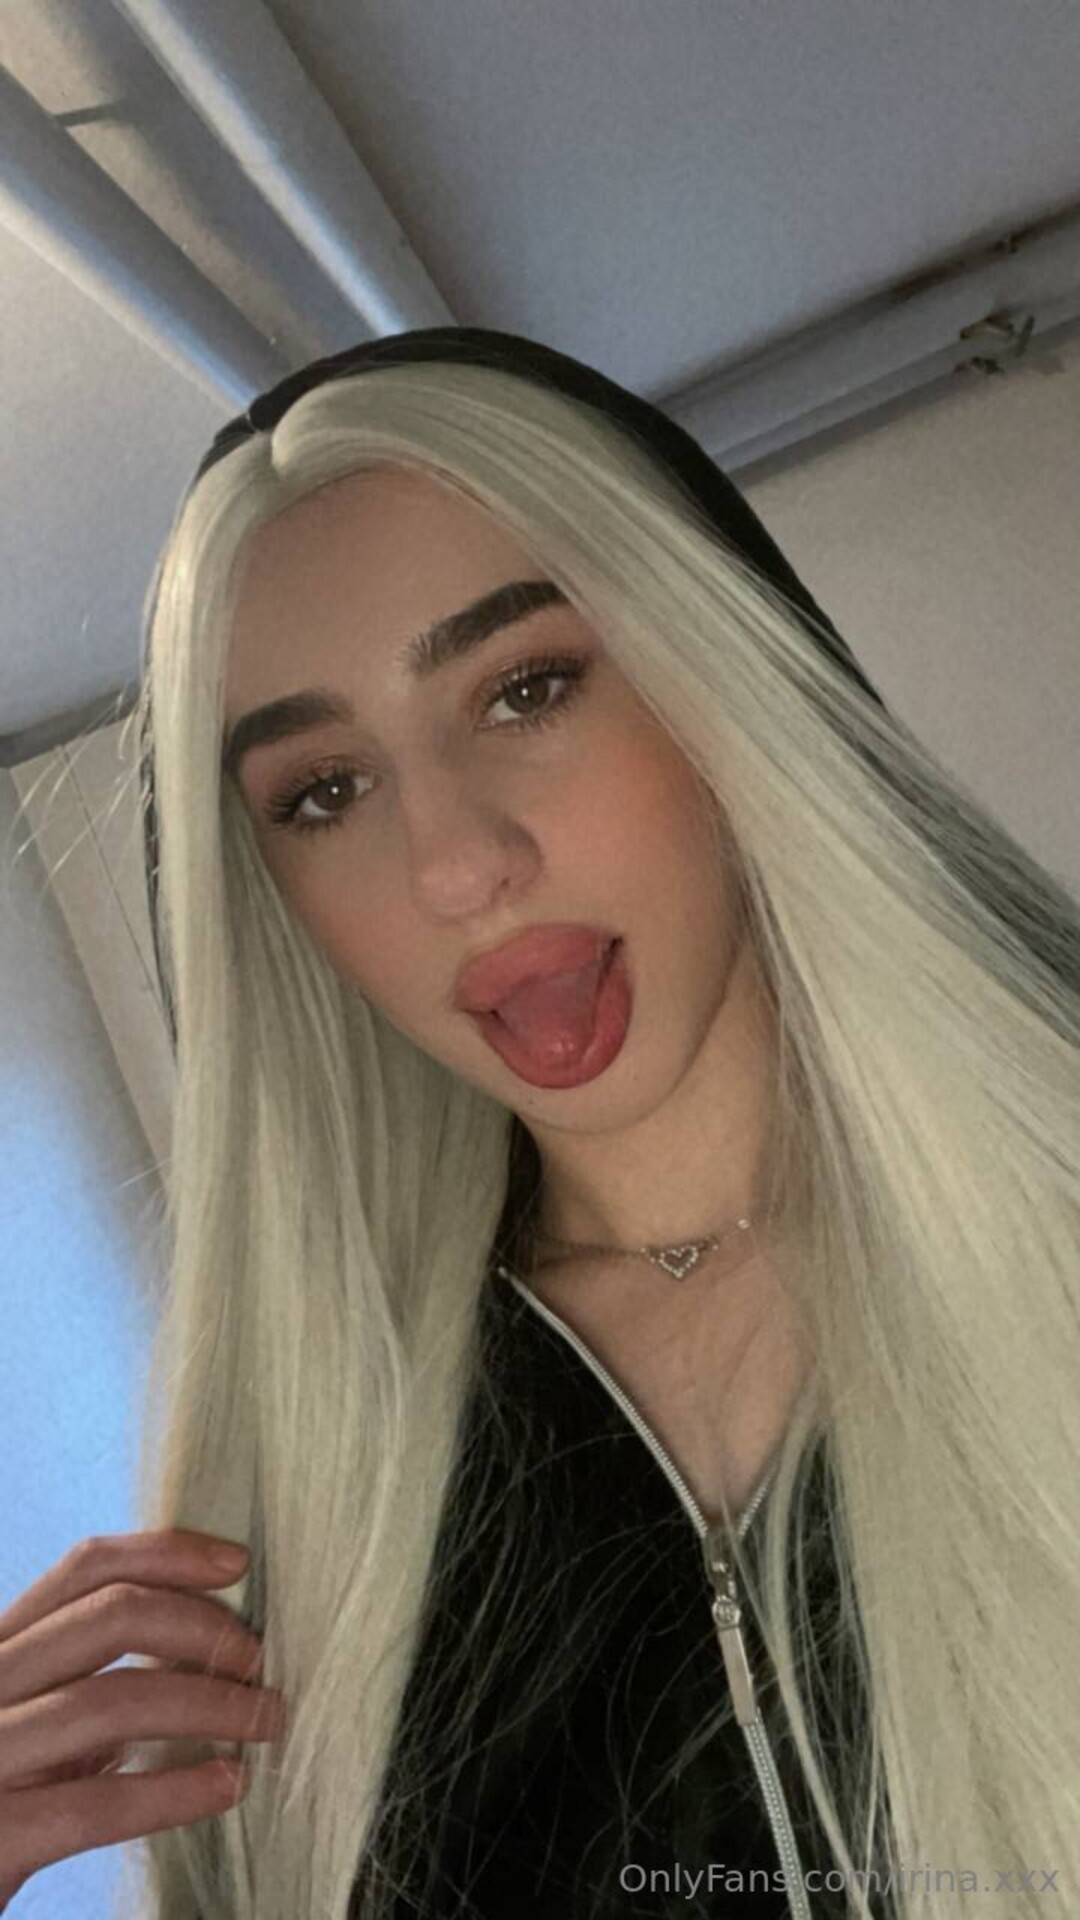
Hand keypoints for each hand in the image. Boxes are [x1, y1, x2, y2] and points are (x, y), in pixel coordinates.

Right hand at [0, 1529, 285, 1908]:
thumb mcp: (39, 1713)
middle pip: (108, 1617)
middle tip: (259, 1660)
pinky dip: (174, 1792)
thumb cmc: (11, 1789)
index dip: (168, 1554)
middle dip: (201, 1628)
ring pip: (113, 1700)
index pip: (85, 1567)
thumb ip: (94, 1672)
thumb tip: (209, 1634)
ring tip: (266, 1720)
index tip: (237, 1564)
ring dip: (209, 1704)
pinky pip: (97, 1805)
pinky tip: (228, 1785)